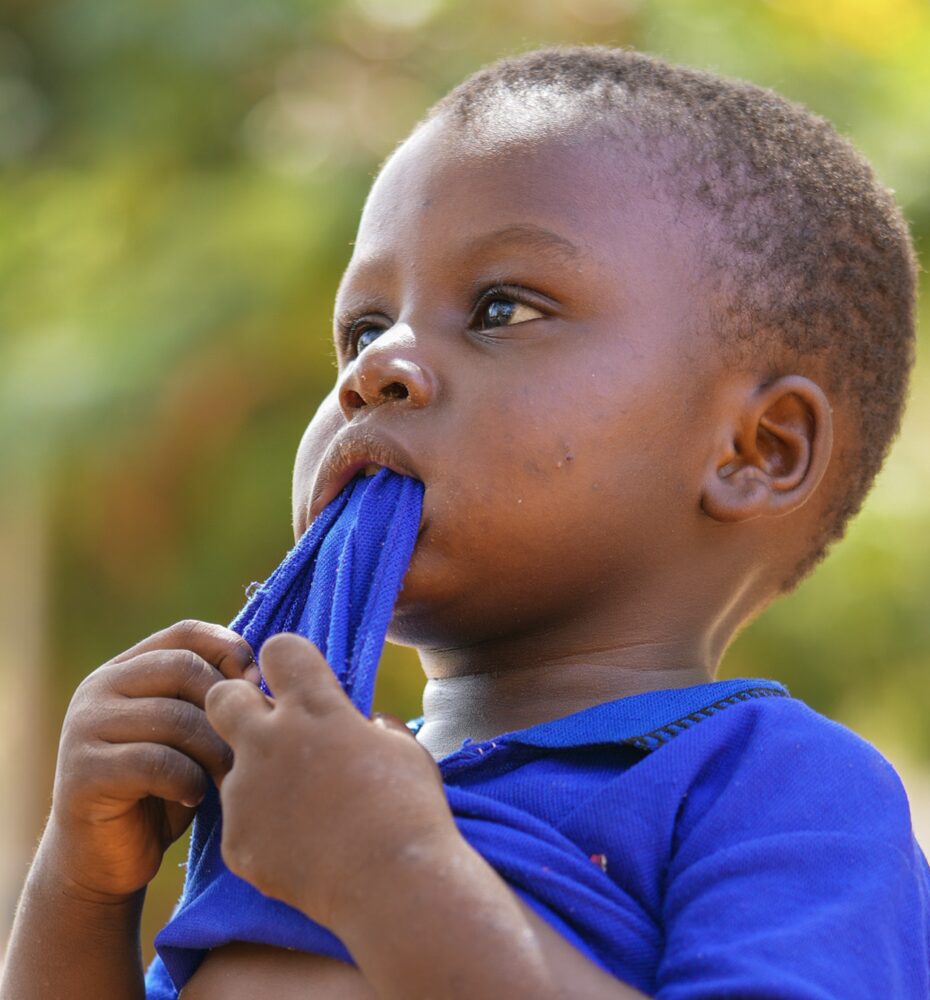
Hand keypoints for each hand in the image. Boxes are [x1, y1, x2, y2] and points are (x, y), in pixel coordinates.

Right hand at [48, 620, 256, 902]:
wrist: (105, 861)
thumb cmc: (163, 790)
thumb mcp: (190, 734)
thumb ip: (210, 698)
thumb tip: (257, 674)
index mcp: (125, 670)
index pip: (185, 632)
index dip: (228, 648)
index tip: (256, 682)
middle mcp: (99, 689)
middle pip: (183, 668)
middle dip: (226, 705)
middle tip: (248, 743)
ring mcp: (85, 728)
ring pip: (174, 716)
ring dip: (214, 749)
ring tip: (228, 776)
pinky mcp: (83, 772)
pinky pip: (155, 761)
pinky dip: (187, 780)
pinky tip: (195, 798)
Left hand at [205, 633, 457, 929]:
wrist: (392, 885)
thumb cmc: (410, 807)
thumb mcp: (403, 748)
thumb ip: (370, 726)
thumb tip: (361, 726)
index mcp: (314, 708)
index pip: (277, 649)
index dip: (287, 661)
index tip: (298, 681)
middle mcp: (268, 741)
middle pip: (220, 696)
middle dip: (238, 704)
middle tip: (270, 730)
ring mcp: (245, 792)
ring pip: (226, 763)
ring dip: (253, 771)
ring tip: (297, 803)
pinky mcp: (235, 839)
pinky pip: (238, 819)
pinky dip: (262, 826)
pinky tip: (298, 845)